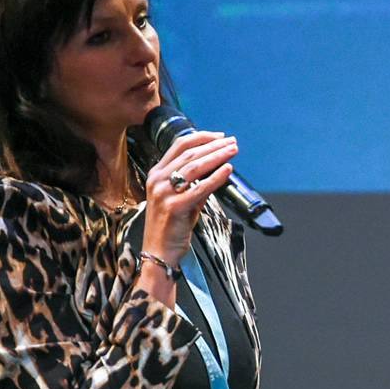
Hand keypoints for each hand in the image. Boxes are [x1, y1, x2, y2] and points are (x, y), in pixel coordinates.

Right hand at [140, 129, 237, 265]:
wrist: (159, 251)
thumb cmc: (171, 226)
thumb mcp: (181, 198)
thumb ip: (194, 183)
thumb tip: (217, 168)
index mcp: (156, 174)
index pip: (179, 145)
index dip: (201, 137)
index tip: (220, 136)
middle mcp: (157, 179)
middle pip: (189, 153)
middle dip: (214, 145)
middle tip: (232, 142)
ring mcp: (164, 193)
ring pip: (195, 166)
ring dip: (217, 156)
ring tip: (233, 151)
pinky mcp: (174, 207)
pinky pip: (200, 188)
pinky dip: (216, 177)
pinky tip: (228, 170)